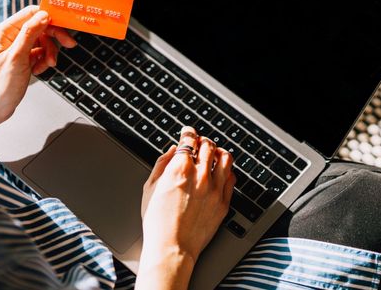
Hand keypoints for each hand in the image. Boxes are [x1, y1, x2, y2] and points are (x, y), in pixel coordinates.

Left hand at [0, 5, 75, 144]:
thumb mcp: (17, 58)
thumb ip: (30, 34)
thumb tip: (43, 15)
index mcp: (3, 32)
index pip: (30, 14)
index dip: (49, 18)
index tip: (64, 26)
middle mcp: (9, 37)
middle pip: (39, 27)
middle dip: (53, 38)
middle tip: (68, 45)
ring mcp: (15, 48)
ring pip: (42, 41)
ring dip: (49, 52)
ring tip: (48, 65)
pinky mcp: (21, 58)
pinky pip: (39, 53)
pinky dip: (43, 60)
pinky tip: (39, 70)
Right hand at [136, 127, 234, 289]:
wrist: (172, 247)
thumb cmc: (157, 222)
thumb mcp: (149, 188)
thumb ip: (161, 164)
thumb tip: (172, 151)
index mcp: (179, 170)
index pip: (190, 139)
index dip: (188, 133)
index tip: (188, 133)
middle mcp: (200, 176)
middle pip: (208, 145)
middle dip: (202, 141)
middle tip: (199, 144)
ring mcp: (214, 189)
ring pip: (225, 158)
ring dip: (218, 152)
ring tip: (213, 155)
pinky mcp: (224, 202)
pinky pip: (231, 178)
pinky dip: (226, 170)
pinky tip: (220, 172)